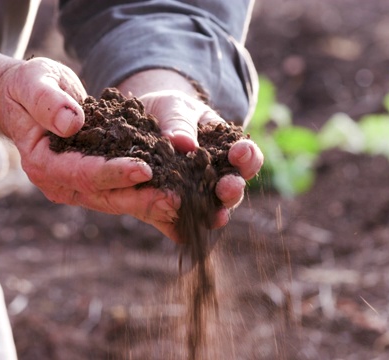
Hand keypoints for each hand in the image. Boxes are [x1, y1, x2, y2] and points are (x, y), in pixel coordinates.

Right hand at [0, 58, 179, 236]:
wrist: (27, 99)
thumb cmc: (29, 88)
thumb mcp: (34, 84)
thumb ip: (49, 103)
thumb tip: (72, 123)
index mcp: (43, 163)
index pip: (82, 173)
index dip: (114, 172)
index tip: (145, 169)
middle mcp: (61, 183)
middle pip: (105, 196)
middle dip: (141, 198)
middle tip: (174, 199)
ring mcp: (78, 187)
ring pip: (118, 200)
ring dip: (149, 203)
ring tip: (180, 202)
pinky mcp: (95, 183)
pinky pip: (124, 193)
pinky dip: (148, 197)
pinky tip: (174, 200)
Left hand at [136, 89, 263, 240]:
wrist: (140, 124)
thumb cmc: (167, 111)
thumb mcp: (173, 107)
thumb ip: (179, 122)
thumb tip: (184, 143)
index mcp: (226, 150)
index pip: (247, 157)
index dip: (248, 156)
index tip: (239, 150)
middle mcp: (216, 178)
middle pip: (233, 189)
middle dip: (233, 188)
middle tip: (227, 186)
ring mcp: (194, 197)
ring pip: (212, 211)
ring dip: (214, 214)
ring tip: (215, 216)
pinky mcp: (168, 211)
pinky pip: (178, 226)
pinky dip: (180, 230)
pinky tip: (180, 233)